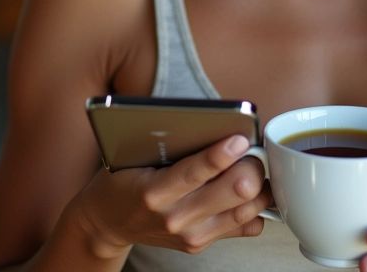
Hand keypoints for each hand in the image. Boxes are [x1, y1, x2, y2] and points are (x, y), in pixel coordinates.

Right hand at [71, 134, 271, 258]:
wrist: (107, 222)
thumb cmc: (127, 177)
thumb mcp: (138, 154)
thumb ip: (175, 143)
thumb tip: (217, 121)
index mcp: (155, 192)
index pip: (195, 172)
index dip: (222, 154)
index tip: (240, 138)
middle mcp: (174, 218)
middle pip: (232, 192)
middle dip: (251, 166)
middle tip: (253, 149)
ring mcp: (190, 236)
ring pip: (245, 211)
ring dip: (259, 185)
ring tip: (259, 165)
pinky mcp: (200, 245)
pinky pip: (245, 228)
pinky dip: (255, 208)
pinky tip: (253, 191)